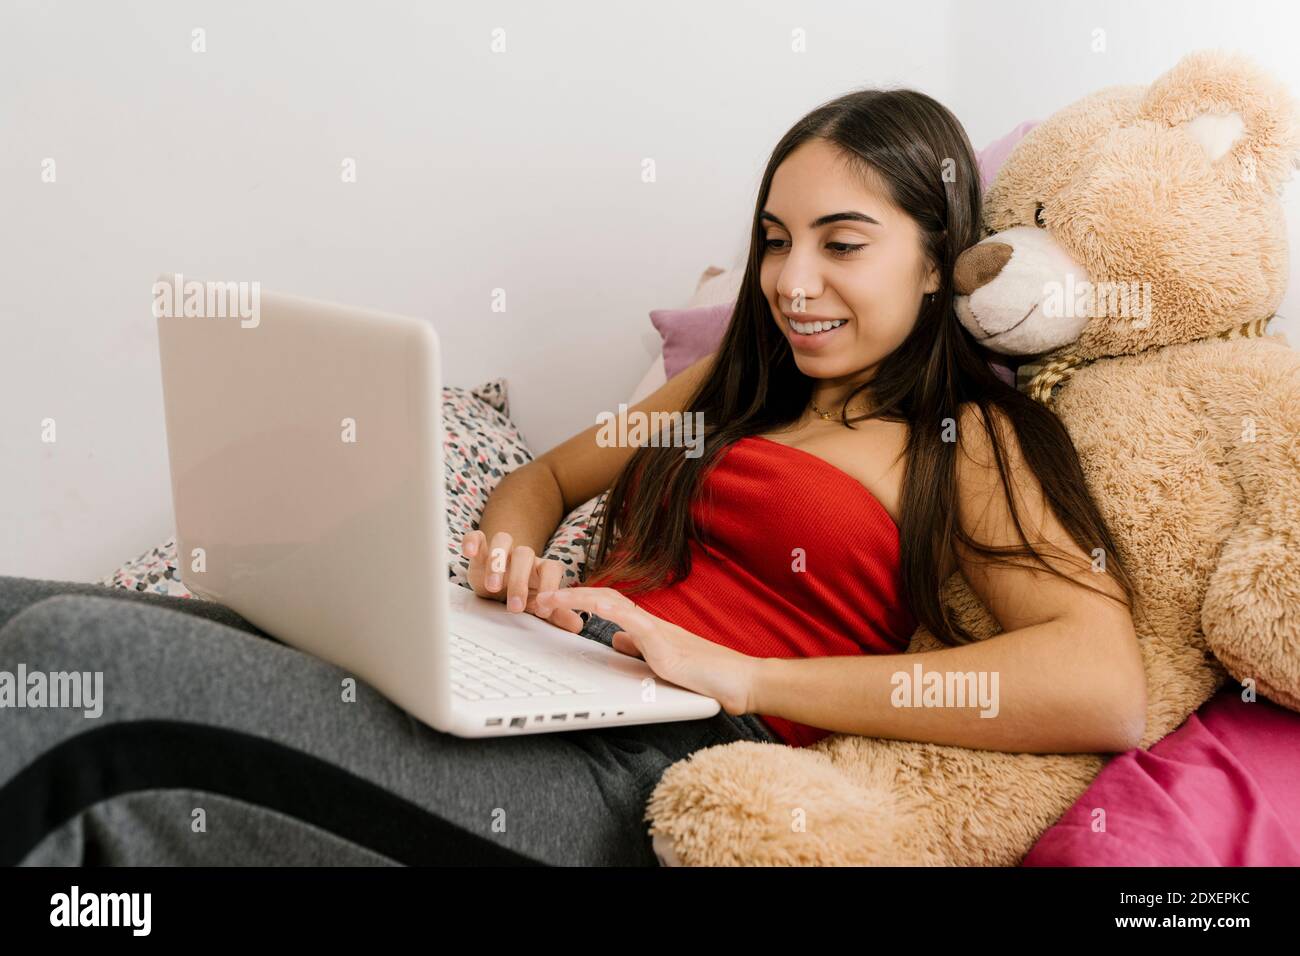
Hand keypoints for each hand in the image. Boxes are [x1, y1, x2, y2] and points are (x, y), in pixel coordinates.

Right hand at [459, 530, 584, 633]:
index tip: (543, 610)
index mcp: (540, 568)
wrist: (499, 585)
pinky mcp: (480, 550)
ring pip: (502, 541)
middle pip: (524, 554)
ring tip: (493, 587)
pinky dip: (472, 541)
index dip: (549, 586)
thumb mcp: (536, 606)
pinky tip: (470, 552)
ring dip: (497, 562)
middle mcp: (522, 556)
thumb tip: (577, 625)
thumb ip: (556, 614)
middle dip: (519, 581)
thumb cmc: (522, 595)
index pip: (551, 567)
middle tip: (516, 608)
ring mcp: (501, 551)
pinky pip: (476, 537)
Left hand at [536, 586, 762, 715]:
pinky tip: (591, 605)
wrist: (739, 682)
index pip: (607, 604)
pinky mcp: (664, 645)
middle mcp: (649, 623)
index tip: (552, 600)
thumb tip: (615, 642)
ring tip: (550, 598)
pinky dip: (609, 610)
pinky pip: (633, 621)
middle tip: (539, 595)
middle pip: (603, 596)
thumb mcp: (661, 663)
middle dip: (570, 594)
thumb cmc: (706, 677)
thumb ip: (638, 649)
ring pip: (611, 603)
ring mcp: (656, 631)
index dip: (579, 599)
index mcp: (647, 628)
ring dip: (578, 598)